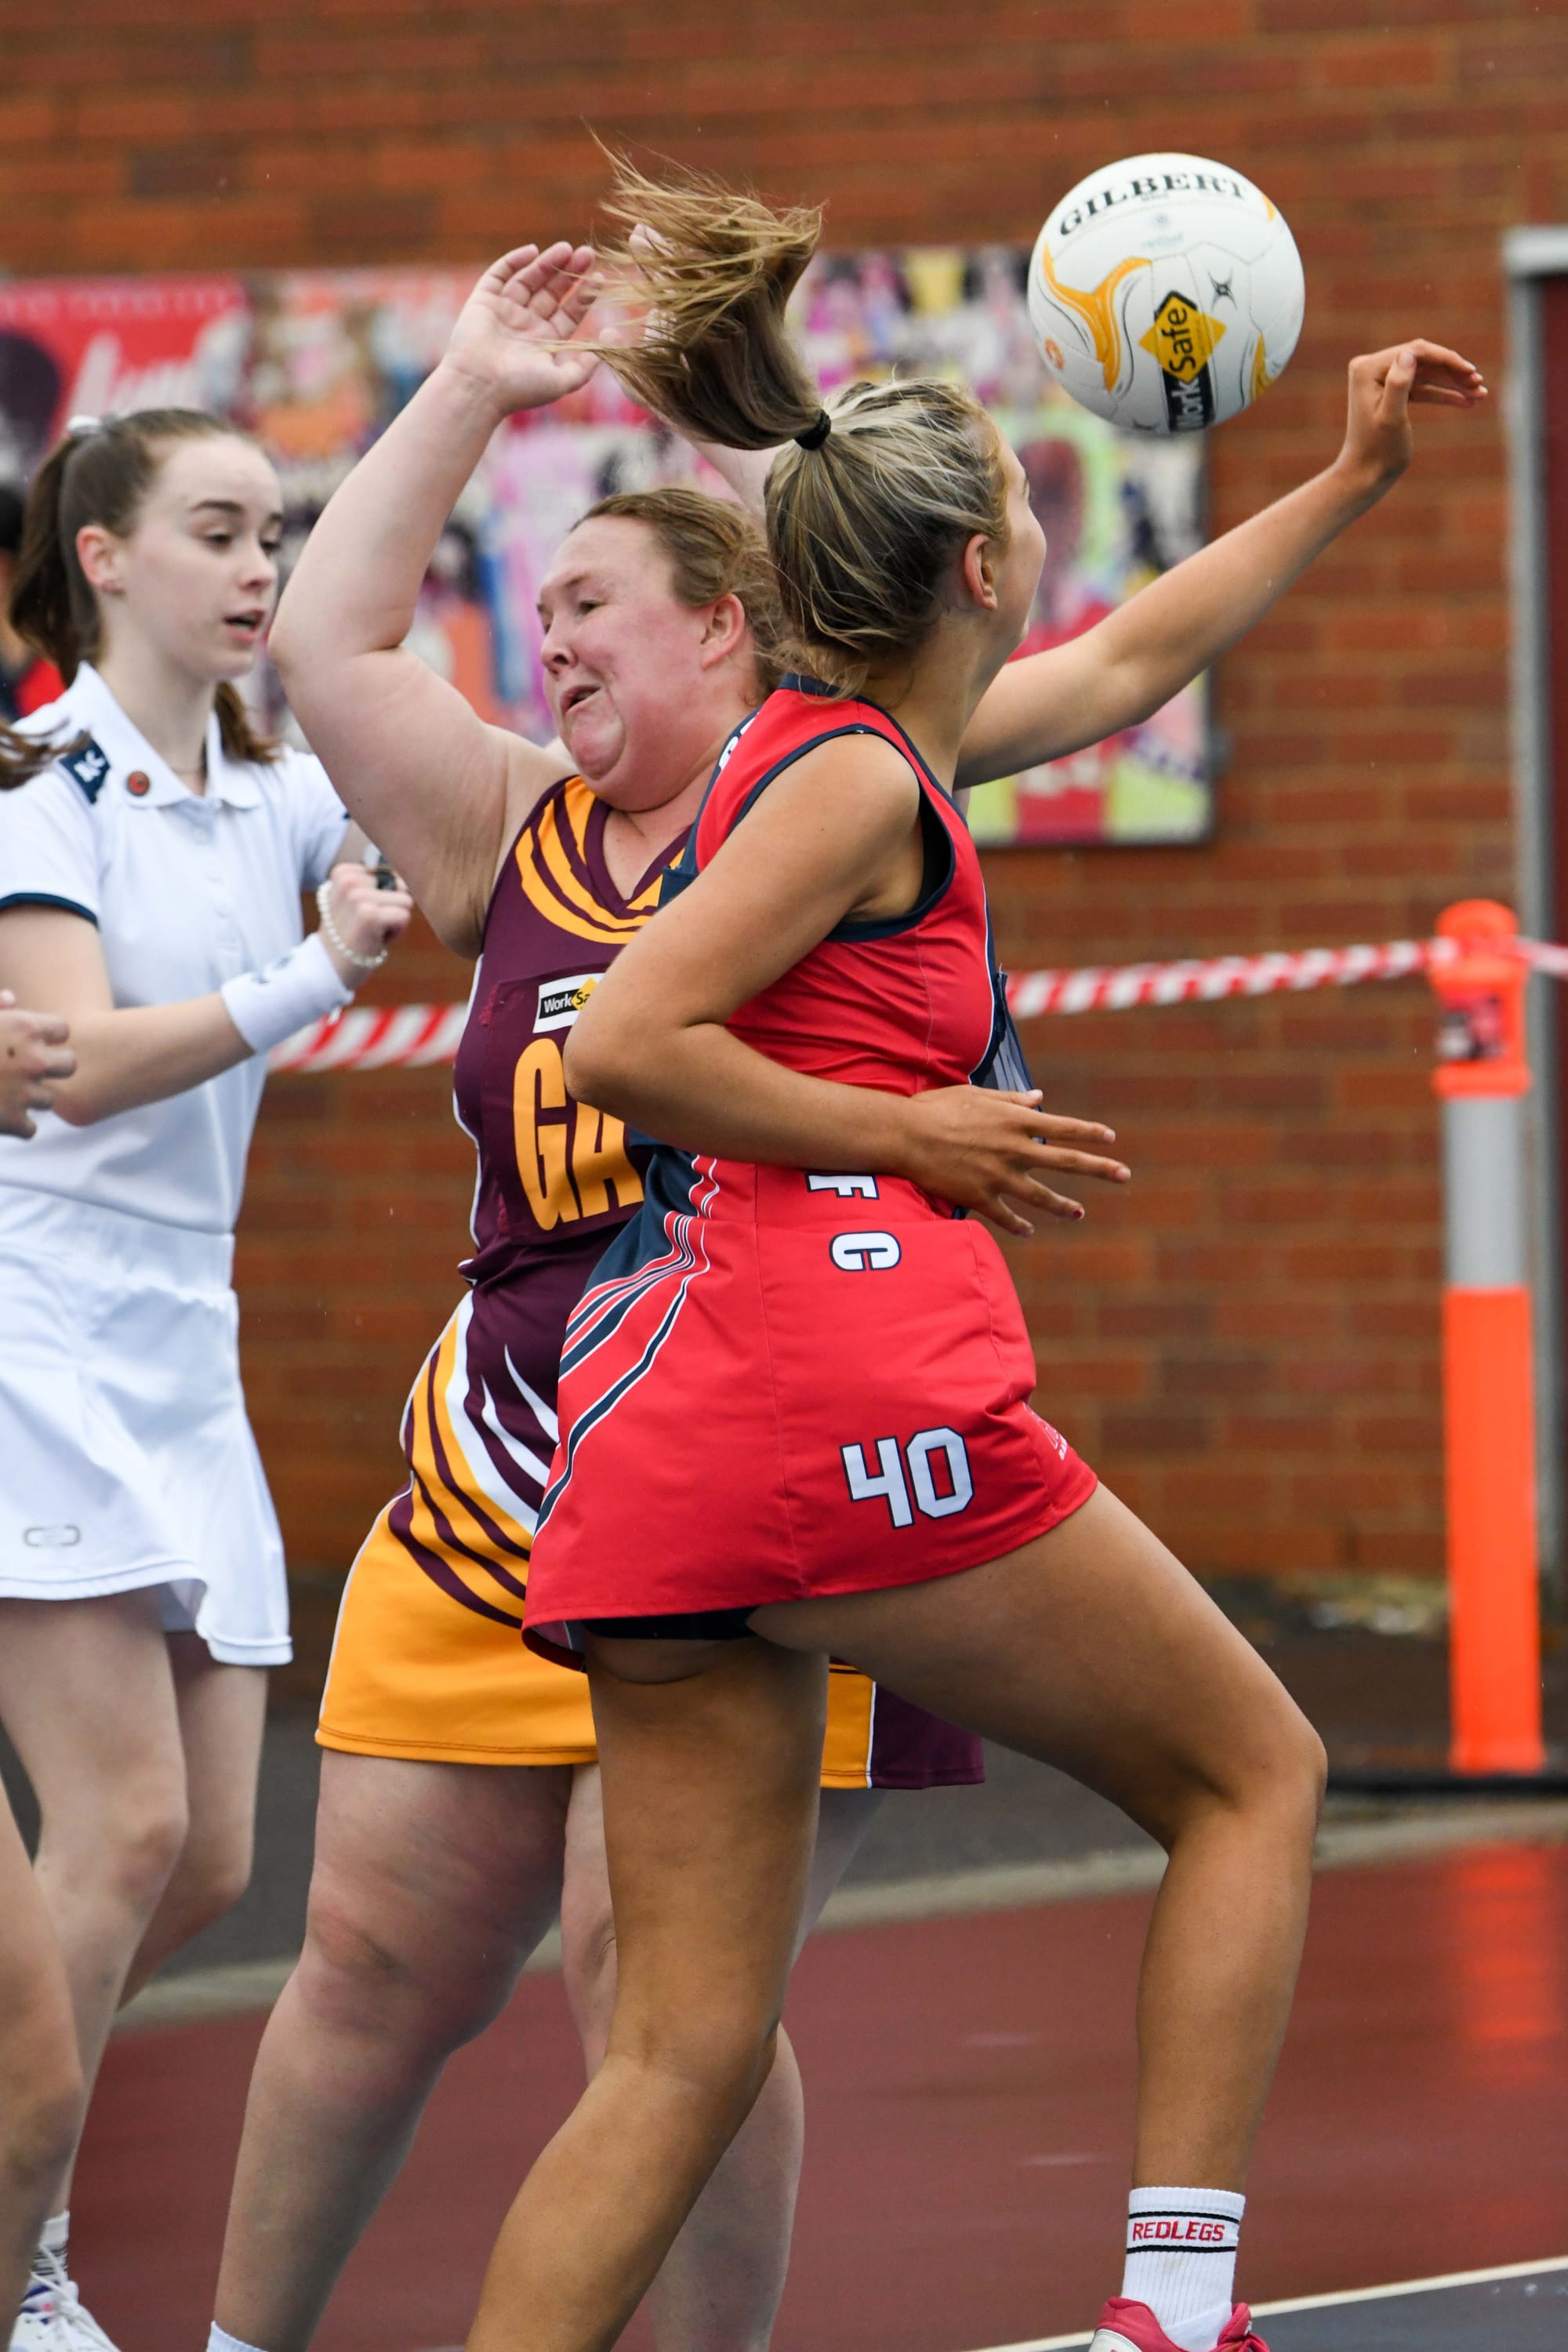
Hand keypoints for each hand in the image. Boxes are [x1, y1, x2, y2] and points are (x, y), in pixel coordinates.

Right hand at [0, 992, 73, 1137]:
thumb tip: (12, 1001)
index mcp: (24, 1028)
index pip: (62, 1030)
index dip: (45, 1037)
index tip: (28, 1042)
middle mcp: (33, 1060)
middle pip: (68, 1065)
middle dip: (50, 1068)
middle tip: (25, 1071)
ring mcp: (26, 1093)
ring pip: (47, 1099)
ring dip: (28, 1098)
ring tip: (0, 1093)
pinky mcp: (13, 1122)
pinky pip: (30, 1128)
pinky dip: (15, 1126)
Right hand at [317, 862, 414, 983]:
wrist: (331, 966)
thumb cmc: (350, 933)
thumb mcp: (356, 899)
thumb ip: (377, 882)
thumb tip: (405, 880)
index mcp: (343, 873)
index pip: (390, 874)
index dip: (382, 897)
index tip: (360, 913)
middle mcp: (348, 881)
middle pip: (399, 886)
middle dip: (390, 908)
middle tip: (367, 925)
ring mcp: (358, 897)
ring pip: (405, 901)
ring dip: (393, 922)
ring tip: (371, 932)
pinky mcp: (369, 915)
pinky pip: (404, 917)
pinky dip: (395, 933)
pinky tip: (374, 940)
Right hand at [439, 242, 600, 417]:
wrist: (478, 388)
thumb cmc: (520, 389)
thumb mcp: (562, 382)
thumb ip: (588, 365)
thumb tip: (611, 340)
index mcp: (545, 343)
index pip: (569, 312)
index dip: (584, 295)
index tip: (599, 278)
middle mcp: (526, 325)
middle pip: (552, 292)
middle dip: (569, 273)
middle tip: (587, 253)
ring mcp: (504, 311)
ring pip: (529, 279)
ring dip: (547, 263)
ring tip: (566, 248)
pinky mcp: (483, 301)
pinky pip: (499, 275)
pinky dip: (514, 261)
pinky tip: (533, 251)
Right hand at [895, 1086, 1129, 1237]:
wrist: (905, 1135)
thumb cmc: (938, 1108)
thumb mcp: (977, 1095)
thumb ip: (1012, 1099)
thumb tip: (1039, 1097)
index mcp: (1016, 1121)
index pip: (1065, 1126)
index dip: (1090, 1133)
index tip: (1111, 1139)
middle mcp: (1014, 1149)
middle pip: (1067, 1161)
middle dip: (1100, 1168)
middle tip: (1125, 1175)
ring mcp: (999, 1176)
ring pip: (1042, 1196)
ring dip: (1064, 1206)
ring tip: (1079, 1212)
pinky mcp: (980, 1197)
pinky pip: (1006, 1216)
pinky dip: (1019, 1225)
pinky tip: (1029, 1231)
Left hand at [1335, 339, 1486, 494]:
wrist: (1364, 475)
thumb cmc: (1378, 450)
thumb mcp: (1391, 418)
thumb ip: (1398, 384)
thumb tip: (1409, 353)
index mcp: (1368, 368)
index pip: (1416, 353)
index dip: (1446, 359)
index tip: (1471, 372)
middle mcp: (1372, 368)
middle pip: (1423, 361)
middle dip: (1453, 372)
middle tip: (1479, 384)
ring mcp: (1382, 379)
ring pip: (1426, 374)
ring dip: (1453, 383)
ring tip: (1480, 394)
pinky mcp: (1391, 392)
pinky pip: (1422, 388)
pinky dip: (1443, 394)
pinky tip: (1466, 401)